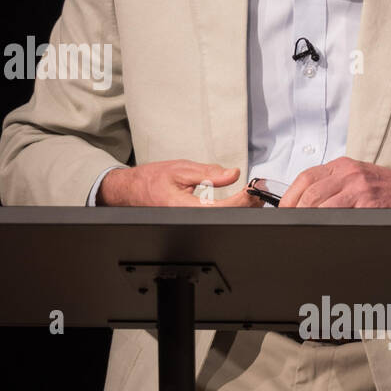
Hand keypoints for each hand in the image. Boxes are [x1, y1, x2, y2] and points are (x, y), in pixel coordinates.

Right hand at [97, 160, 264, 206]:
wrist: (133, 190)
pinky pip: (215, 218)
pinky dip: (230, 209)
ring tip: (251, 195)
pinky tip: (238, 201)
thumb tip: (232, 174)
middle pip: (224, 217)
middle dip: (245, 206)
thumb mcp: (180, 168)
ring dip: (239, 208)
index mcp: (183, 205)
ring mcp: (189, 221)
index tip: (250, 190)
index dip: (239, 200)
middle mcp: (187, 217)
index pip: (219, 207)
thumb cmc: (152, 179)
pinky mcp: (192, 220)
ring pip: (221, 219)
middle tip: (257, 192)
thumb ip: (208, 173)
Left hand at [280, 156, 390, 226]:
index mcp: (342, 166)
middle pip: (310, 193)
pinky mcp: (371, 205)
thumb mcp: (356, 175)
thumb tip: (302, 203)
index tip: (283, 210)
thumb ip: (332, 184)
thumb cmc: (386, 186)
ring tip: (305, 231)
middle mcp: (350, 174)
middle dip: (296, 212)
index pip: (305, 178)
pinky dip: (331, 226)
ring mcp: (360, 189)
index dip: (289, 197)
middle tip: (291, 225)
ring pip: (322, 206)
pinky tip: (327, 232)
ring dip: (310, 220)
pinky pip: (343, 217)